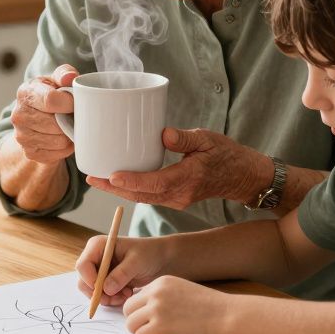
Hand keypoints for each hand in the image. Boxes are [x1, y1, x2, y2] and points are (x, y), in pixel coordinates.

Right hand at [9, 64, 77, 164]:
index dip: (69, 103)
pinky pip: (56, 154)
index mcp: (25, 92)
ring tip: (68, 126)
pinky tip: (63, 138)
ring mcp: (21, 135)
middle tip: (72, 116)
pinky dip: (64, 148)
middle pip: (55, 124)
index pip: (51, 100)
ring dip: (68, 135)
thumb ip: (65, 74)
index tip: (75, 103)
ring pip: (58, 140)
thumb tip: (70, 77)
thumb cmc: (51, 95)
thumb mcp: (56, 80)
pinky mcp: (29, 152)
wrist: (36, 119)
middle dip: (69, 120)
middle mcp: (19, 115)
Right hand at [75, 234, 171, 308]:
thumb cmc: (149, 253)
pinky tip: (126, 293)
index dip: (90, 280)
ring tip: (126, 294)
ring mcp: (99, 270)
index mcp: (98, 246)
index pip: (83, 265)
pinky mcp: (105, 281)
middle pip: (83, 281)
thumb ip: (121, 274)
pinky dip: (112, 299)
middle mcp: (95, 257)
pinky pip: (100, 295)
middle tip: (118, 296)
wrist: (159, 260)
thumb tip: (105, 289)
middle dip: (99, 293)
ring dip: (107, 298)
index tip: (104, 290)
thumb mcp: (137, 261)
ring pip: (91, 291)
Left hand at [85, 128, 267, 210]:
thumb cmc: (226, 155)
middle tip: (92, 178)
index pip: (156, 183)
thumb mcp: (208, 139)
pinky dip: (131, 191)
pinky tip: (117, 182)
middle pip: (142, 195)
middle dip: (115, 189)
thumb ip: (185, 138)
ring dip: (119, 192)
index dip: (132, 181)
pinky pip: (149, 197)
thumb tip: (164, 134)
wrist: (242, 177)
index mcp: (189, 178)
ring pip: (143, 198)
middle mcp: (180, 193)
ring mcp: (177, 199)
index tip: (112, 176)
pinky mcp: (175, 198)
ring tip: (97, 180)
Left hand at [123, 275, 230, 333]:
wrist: (229, 316)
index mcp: (161, 282)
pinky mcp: (159, 327)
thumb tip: (148, 313)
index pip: (137, 297)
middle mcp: (155, 293)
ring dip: (142, 333)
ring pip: (131, 325)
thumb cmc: (213, 309)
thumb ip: (165, 298)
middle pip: (128, 310)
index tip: (155, 320)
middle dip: (138, 322)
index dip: (143, 312)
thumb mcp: (184, 292)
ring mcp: (156, 309)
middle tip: (154, 330)